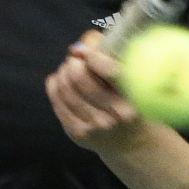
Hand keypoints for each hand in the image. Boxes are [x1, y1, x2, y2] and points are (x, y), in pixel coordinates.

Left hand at [45, 29, 146, 153]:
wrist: (130, 140)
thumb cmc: (127, 97)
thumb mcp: (128, 76)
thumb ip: (108, 54)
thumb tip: (79, 48)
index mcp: (134, 96)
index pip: (109, 69)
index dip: (92, 54)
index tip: (89, 52)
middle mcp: (117, 114)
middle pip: (79, 76)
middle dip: (73, 61)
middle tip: (76, 58)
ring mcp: (97, 126)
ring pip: (65, 88)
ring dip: (63, 71)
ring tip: (68, 68)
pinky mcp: (79, 134)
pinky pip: (57, 101)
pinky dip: (54, 84)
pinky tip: (58, 79)